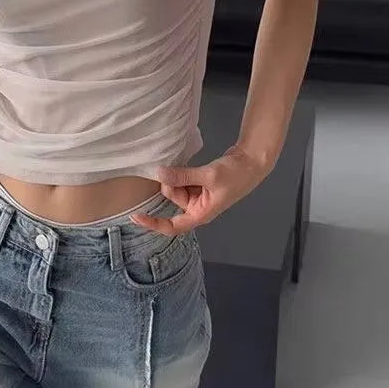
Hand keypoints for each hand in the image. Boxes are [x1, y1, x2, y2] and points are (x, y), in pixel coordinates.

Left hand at [129, 144, 270, 234]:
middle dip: (171, 185)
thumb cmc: (236, 174)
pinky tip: (184, 164)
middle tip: (176, 169)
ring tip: (186, 165)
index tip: (136, 217)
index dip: (153, 224)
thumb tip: (159, 174)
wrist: (252, 161)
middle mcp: (198, 207)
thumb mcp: (209, 175)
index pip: (173, 226)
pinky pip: (183, 181)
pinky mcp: (200, 184)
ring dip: (176, 177)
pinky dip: (181, 173)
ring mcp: (199, 196)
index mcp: (201, 214)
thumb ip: (183, 176)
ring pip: (177, 188)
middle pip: (173, 200)